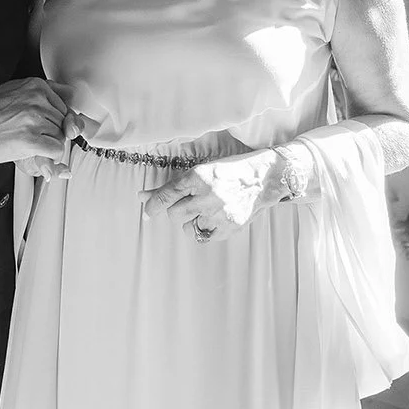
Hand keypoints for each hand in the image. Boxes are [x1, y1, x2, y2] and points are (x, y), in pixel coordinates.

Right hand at [0, 78, 69, 167]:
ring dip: (48, 144)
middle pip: (63, 122)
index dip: (54, 120)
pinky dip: (49, 156)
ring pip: (61, 137)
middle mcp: (37, 100)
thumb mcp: (14, 90)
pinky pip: (56, 150)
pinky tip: (34, 152)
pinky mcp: (30, 140)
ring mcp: (34, 119)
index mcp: (36, 86)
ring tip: (27, 142)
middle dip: (52, 132)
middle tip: (31, 136)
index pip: (64, 106)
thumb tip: (71, 94)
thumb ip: (42, 90)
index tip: (42, 126)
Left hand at [142, 151, 278, 241]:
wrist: (266, 178)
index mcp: (199, 176)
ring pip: (188, 228)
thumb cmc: (231, 171)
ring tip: (209, 209)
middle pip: (174, 214)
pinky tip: (218, 217)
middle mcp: (207, 195)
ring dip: (193, 221)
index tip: (148, 212)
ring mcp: (219, 214)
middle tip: (192, 203)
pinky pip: (203, 237)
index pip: (166, 195)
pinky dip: (206, 229)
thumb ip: (172, 187)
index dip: (153, 205)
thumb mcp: (202, 171)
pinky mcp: (228, 228)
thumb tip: (142, 196)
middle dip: (178, 210)